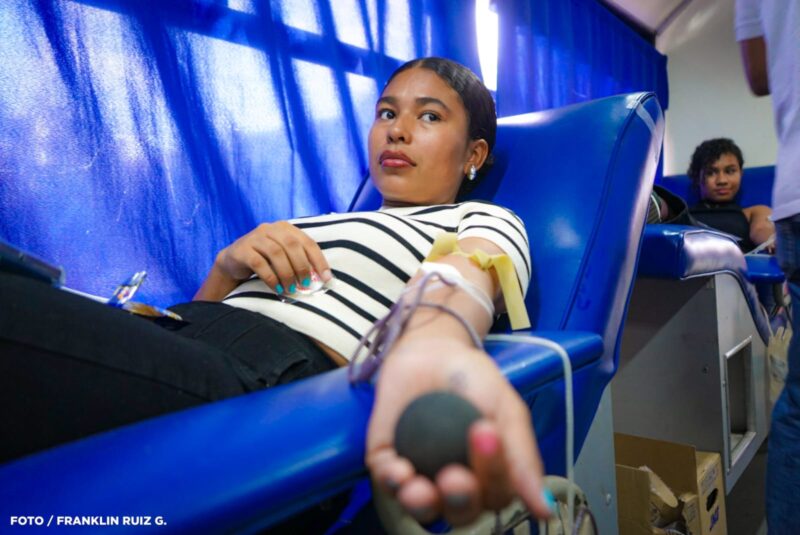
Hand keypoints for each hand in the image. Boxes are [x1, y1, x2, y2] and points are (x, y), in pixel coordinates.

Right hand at [215, 222, 330, 293]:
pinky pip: (259, 264)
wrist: (233, 261)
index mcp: (285, 228)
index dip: (319, 261)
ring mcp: (255, 237)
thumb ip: (300, 261)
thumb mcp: (284, 256)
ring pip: (276, 253)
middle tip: (305, 285)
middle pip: (292, 245)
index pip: (308, 242)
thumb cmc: (265, 260)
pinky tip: (277, 288)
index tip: (327, 278)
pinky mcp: (242, 250)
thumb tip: (323, 278)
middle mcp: (270, 228)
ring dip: (287, 274)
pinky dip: (271, 278)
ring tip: (291, 289)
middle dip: (302, 267)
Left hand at [365, 340, 550, 526]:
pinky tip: (399, 469)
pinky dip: (392, 480)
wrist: (433, 350)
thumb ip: (523, 456)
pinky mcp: (387, 462)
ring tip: (419, 488)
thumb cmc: (475, 381)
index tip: (487, 434)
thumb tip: (545, 509)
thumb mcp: (507, 410)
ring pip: (422, 508)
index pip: (496, 494)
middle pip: (460, 512)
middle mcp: (456, 486)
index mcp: (490, 477)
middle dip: (458, 499)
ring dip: (421, 504)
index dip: (494, 475)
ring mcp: (420, 476)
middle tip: (456, 475)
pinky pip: (386, 483)